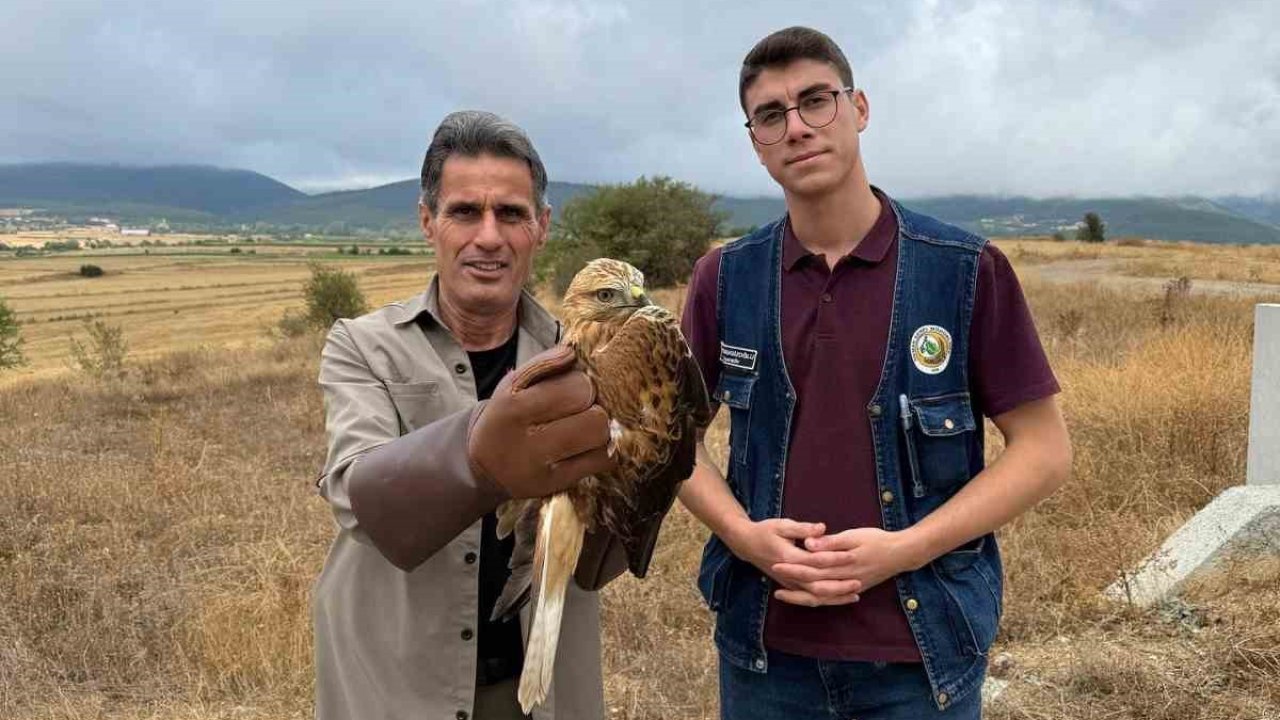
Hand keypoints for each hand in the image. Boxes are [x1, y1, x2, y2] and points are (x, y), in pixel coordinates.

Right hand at [468, 346, 616, 497]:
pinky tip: (588, 444)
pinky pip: (602, 462)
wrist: (483, 467)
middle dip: (595, 406)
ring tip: (584, 424)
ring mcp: (544, 468)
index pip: (577, 389)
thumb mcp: (512, 385)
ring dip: (600, 427)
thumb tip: (573, 352)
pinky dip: (603, 449)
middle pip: (595, 417)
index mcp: (514, 407)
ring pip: (601, 440)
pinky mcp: (557, 485)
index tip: (575, 387)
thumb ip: (543, 364)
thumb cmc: (507, 417)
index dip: (584, 383)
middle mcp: (528, 442)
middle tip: (582, 407)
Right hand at [725, 518, 844, 590]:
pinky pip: (809, 599)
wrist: (746, 544)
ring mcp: (789, 583)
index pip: (816, 561)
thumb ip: (803, 528)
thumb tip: (822, 528)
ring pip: (814, 597)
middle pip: (817, 585)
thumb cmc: (765, 531)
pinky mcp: (790, 586)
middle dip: (839, 585)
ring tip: (855, 594)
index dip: (835, 559)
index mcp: (788, 557)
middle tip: (859, 581)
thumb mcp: (782, 524)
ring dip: (834, 597)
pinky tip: (840, 598)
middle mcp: (789, 575)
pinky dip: (825, 600)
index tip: (853, 555)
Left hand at [770, 527, 915, 606]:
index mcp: (842, 565)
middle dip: (791, 581)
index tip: (777, 563)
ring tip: (781, 593)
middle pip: (812, 584)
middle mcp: (844, 580)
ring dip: (800, 596)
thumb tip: (809, 544)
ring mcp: (849, 588)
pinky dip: (816, 600)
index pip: (812, 568)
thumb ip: (831, 542)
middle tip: (773, 577)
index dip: (793, 567)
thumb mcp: (854, 536)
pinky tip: (804, 598)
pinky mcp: (853, 589)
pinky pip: (830, 600)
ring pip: (820, 597)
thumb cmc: (877, 540)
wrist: (901, 554)